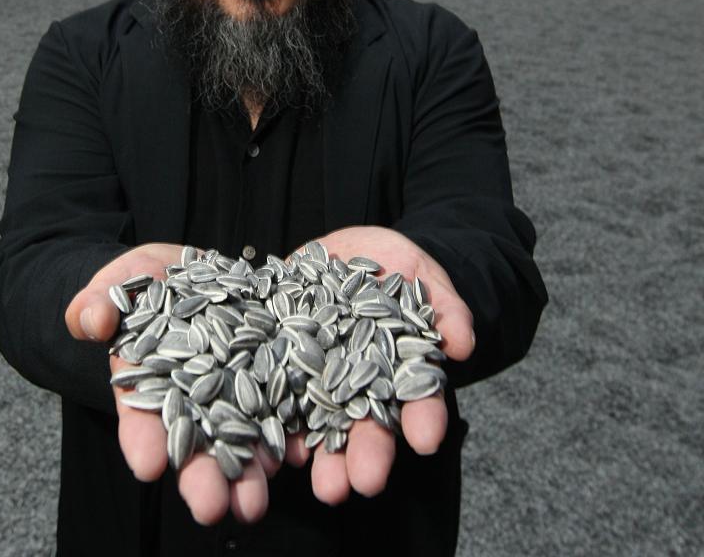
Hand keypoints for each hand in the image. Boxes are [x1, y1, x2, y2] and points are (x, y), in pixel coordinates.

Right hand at [65, 244, 279, 525]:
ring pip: (240, 433)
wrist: (186, 272)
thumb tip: (91, 320)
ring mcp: (232, 384)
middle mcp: (191, 393)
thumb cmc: (140, 283)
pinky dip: (289, 432)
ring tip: (253, 504)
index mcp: (147, 378)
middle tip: (210, 507)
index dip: (142, 437)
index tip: (148, 465)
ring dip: (248, 470)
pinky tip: (297, 457)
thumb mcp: (115, 285)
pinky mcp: (268, 368)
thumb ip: (100, 302)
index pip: (140, 411)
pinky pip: (281, 402)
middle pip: (195, 437)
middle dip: (202, 474)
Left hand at [296, 226, 474, 504]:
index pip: (417, 399)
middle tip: (364, 482)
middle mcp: (359, 383)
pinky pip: (276, 391)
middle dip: (367, 454)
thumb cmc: (396, 268)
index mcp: (399, 369)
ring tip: (324, 486)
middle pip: (365, 423)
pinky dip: (274, 421)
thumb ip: (446, 309)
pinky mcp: (282, 359)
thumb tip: (463, 343)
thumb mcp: (426, 279)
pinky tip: (276, 448)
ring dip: (321, 456)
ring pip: (321, 421)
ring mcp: (319, 375)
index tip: (427, 440)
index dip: (424, 418)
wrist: (347, 252)